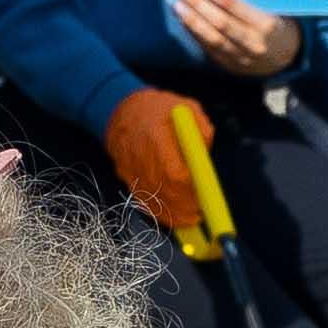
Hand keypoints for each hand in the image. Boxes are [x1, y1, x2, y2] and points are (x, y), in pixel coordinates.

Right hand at [99, 86, 222, 245]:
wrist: (120, 109)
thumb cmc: (160, 109)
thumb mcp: (187, 107)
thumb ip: (201, 128)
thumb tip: (206, 151)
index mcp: (155, 135)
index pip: (173, 172)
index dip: (188, 190)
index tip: (202, 198)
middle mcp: (139, 154)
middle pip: (161, 190)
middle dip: (181, 207)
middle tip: (198, 214)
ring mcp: (128, 167)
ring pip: (150, 198)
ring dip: (170, 214)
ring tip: (189, 219)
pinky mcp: (124, 176)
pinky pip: (141, 199)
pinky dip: (157, 210)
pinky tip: (171, 215)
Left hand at [165, 0, 306, 78]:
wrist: (290, 57)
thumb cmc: (279, 23)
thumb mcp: (275, 7)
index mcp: (266, 24)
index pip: (231, 4)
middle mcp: (253, 42)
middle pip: (218, 21)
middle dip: (196, 3)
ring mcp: (242, 57)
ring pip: (211, 38)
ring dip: (191, 20)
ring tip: (177, 3)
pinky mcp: (231, 66)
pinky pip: (209, 49)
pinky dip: (194, 33)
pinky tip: (184, 19)